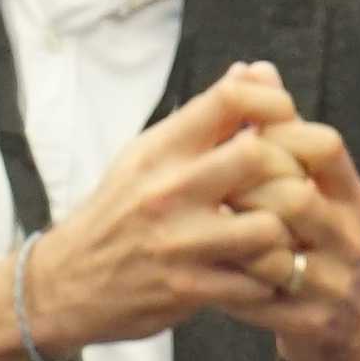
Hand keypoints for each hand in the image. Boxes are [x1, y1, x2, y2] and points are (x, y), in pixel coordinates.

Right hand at [0, 62, 359, 360]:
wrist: (65, 282)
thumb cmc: (118, 212)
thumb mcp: (150, 155)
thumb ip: (208, 118)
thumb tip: (258, 71)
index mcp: (161, 149)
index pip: (231, 98)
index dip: (275, 103)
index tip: (286, 122)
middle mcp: (167, 189)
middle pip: (260, 156)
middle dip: (290, 170)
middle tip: (294, 185)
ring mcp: (178, 242)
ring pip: (268, 226)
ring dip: (285, 234)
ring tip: (280, 236)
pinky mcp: (186, 290)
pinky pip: (256, 283)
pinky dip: (268, 280)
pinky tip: (261, 273)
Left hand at [197, 66, 359, 360]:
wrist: (349, 333)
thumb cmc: (315, 246)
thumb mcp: (314, 190)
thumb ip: (282, 135)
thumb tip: (255, 67)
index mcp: (348, 193)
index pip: (325, 146)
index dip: (278, 134)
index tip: (236, 136)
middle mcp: (348, 233)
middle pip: (296, 196)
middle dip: (242, 190)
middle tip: (206, 189)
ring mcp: (333, 280)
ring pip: (276, 249)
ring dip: (229, 236)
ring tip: (199, 229)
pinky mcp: (311, 321)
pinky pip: (260, 300)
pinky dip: (225, 286)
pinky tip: (200, 275)